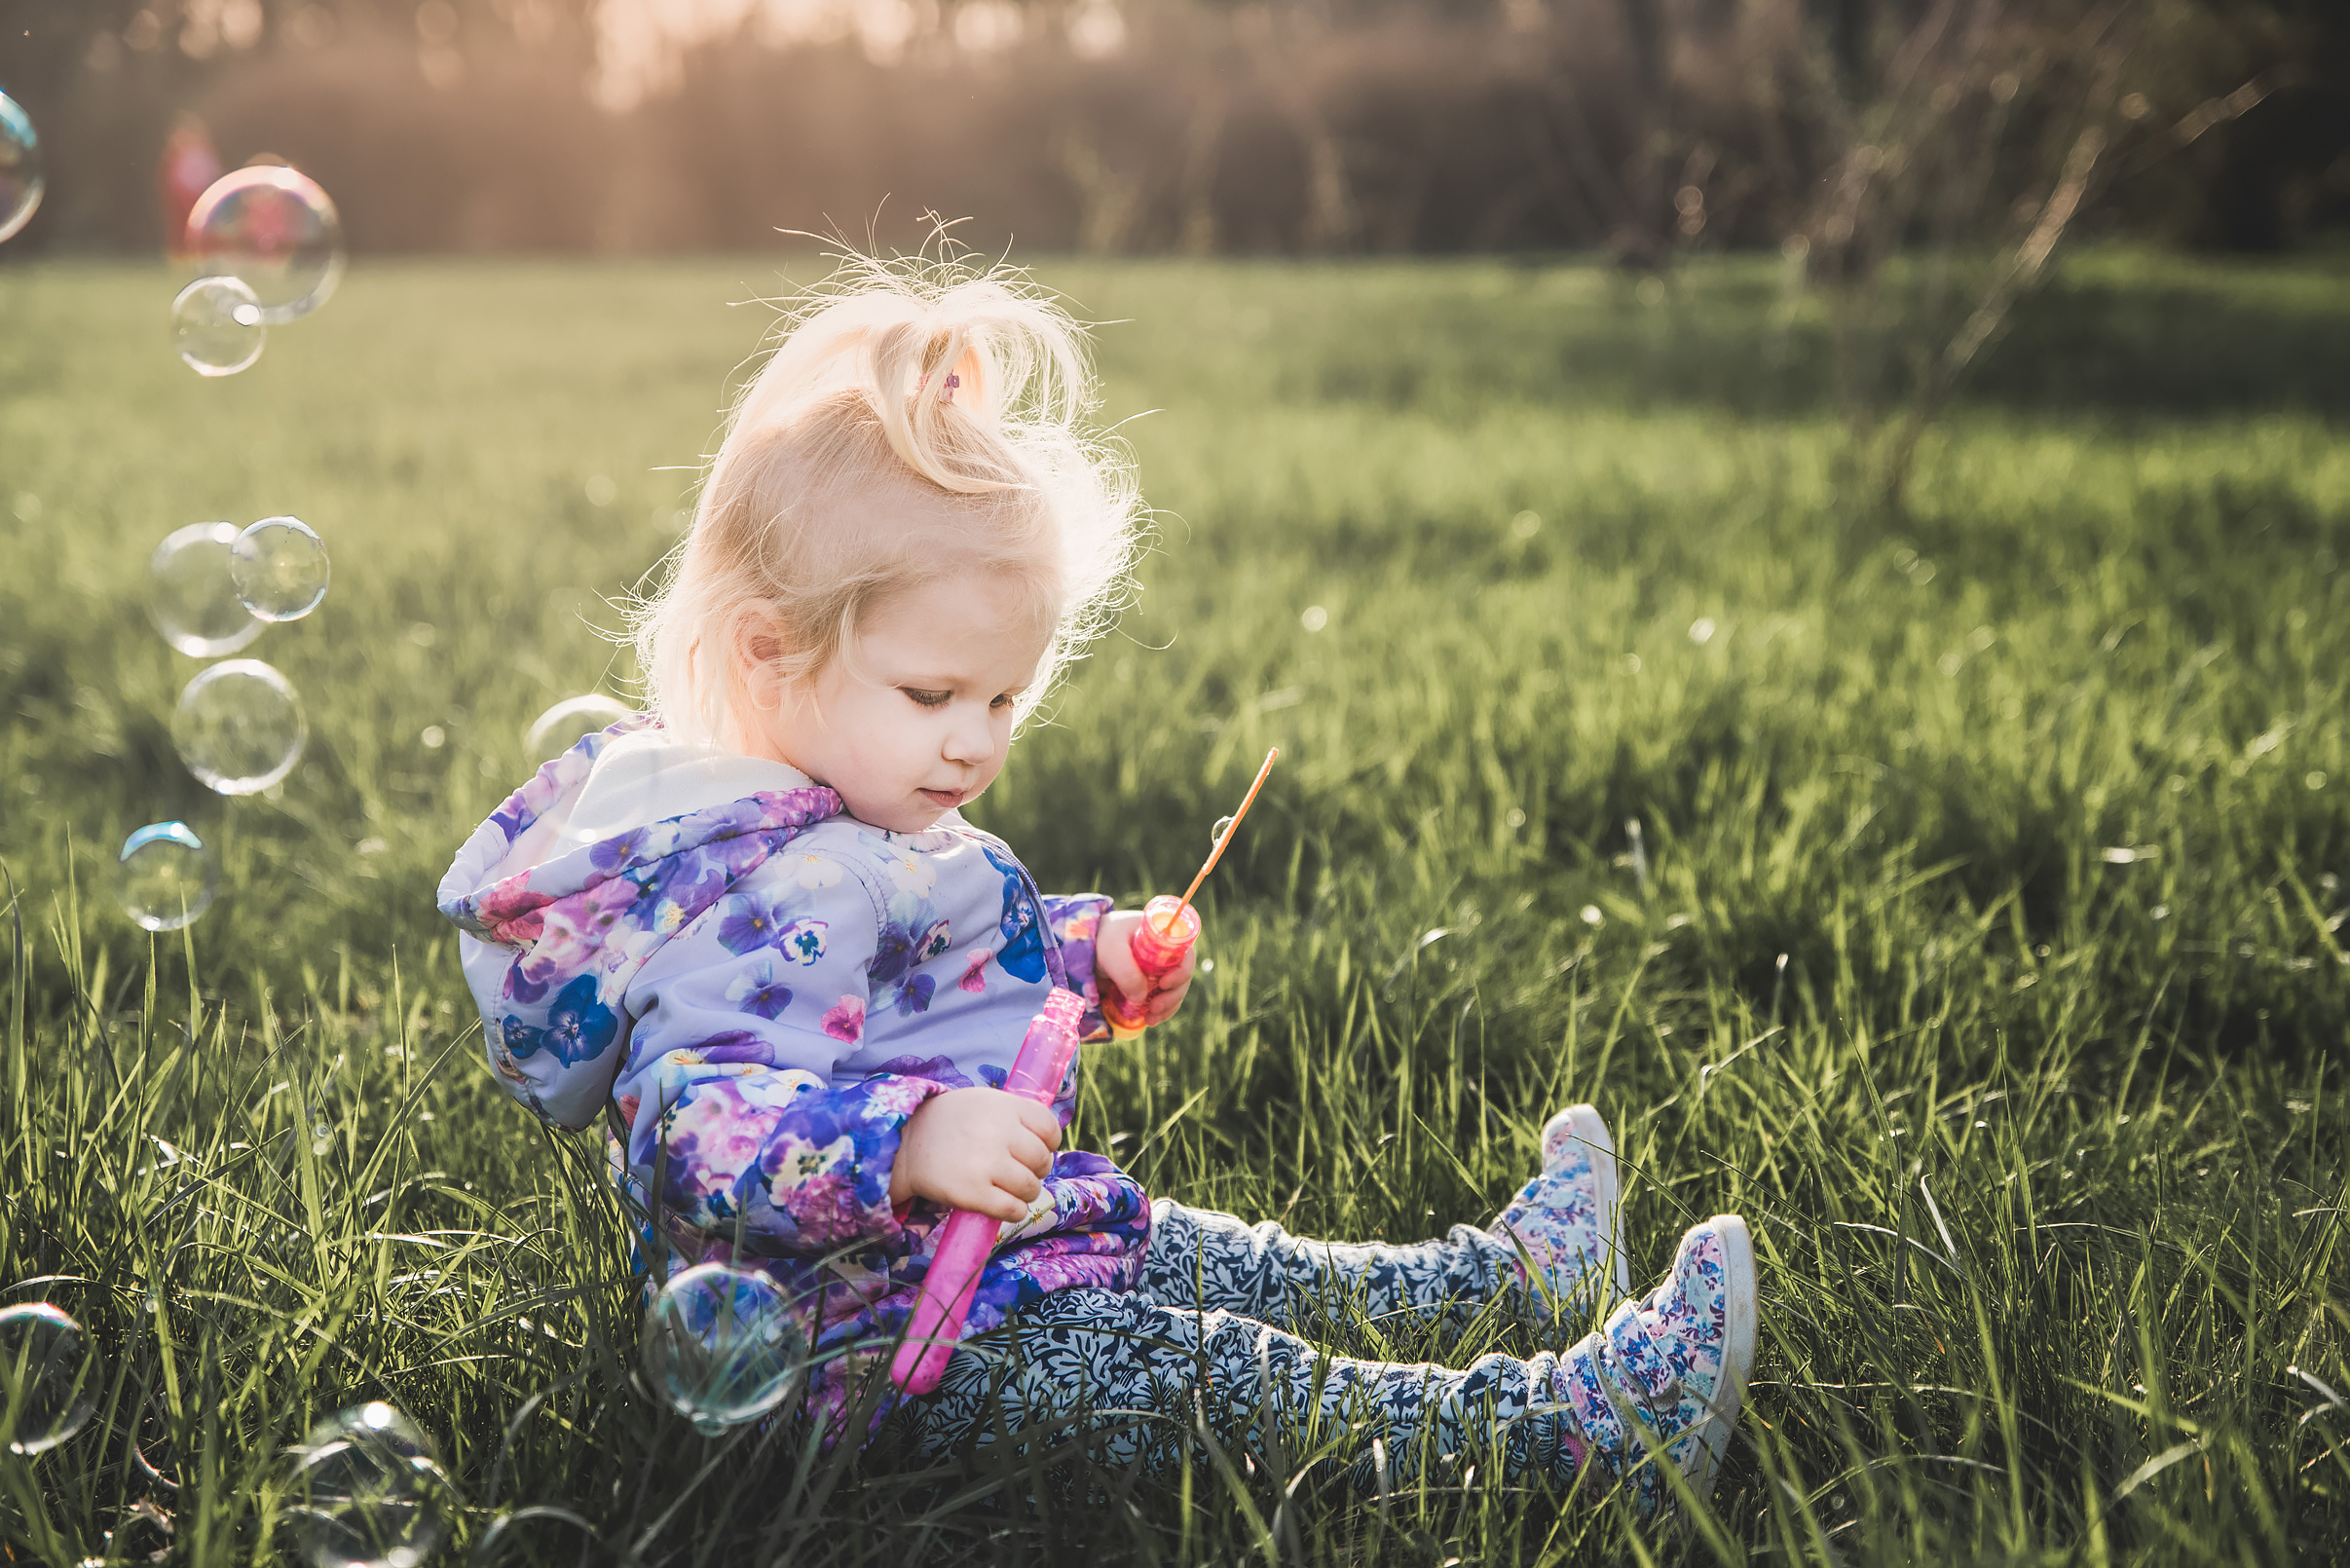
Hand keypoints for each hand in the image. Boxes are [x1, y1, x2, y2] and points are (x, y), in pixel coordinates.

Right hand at [890, 1087, 1062, 1221]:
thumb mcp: (985, 1102)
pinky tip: (1003, 1205)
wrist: (906, 1143)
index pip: (1050, 1129)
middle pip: (1042, 1161)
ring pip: (1031, 1187)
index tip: (1037, 1149)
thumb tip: (1050, 1142)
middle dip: (1036, 1170)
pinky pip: (1013, 1210)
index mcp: (1006, 1107)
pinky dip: (1014, 1211)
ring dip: (1025, 1193)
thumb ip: (1016, 1115)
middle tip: (1020, 1172)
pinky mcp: (974, 1194)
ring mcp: (987, 1164)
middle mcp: (1000, 1133)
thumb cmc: (951, 1122)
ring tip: (1010, 1189)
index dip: (1049, 1144)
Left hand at [1097, 907, 1199, 1027]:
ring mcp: (1157, 970)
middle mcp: (1165, 954)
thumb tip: (1142, 998)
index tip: (1165, 984)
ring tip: (1151, 1019)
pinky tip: (1148, 1020)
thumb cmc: (1100, 941)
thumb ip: (1126, 972)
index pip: (1185, 953)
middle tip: (1155, 1007)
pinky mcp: (1148, 985)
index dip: (1183, 970)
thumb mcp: (1112, 952)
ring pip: (1174, 991)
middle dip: (1173, 995)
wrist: (1082, 950)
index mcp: (1163, 937)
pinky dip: (1159, 1011)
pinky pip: (1161, 999)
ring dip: (1167, 1007)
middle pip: (1182, 976)